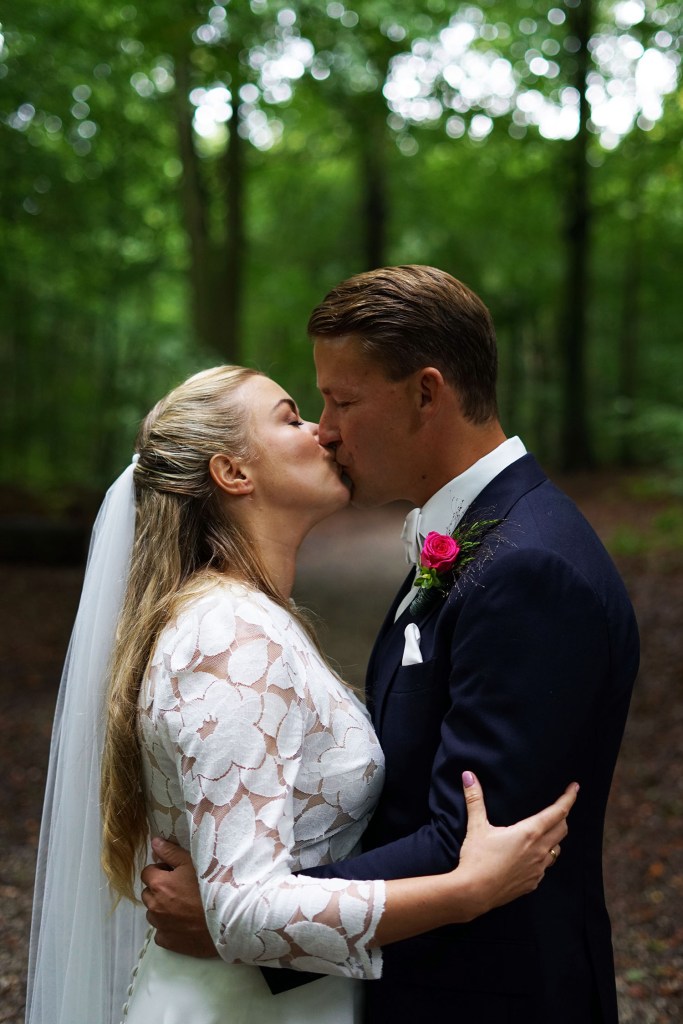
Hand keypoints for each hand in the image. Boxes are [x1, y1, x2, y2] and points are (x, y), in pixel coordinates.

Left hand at [140, 837, 217, 957]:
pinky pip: (160, 932)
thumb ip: (171, 852)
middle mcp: (154, 905)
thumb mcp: (192, 863)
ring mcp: (160, 925)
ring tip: (182, 905)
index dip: (160, 870)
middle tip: (179, 888)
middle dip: (159, 889)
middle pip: (148, 893)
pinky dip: (167, 926)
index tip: (174, 873)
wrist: (226, 919)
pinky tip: (182, 922)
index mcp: (159, 884)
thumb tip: (154, 842)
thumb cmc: (210, 887)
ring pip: (152, 913)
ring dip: (161, 908)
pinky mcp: (167, 941)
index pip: (147, 873)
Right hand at [455, 772, 577, 918]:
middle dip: (562, 816)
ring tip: (545, 832)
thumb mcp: (476, 827)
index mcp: (529, 833)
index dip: (568, 798)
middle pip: (562, 829)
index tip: (575, 787)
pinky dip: (543, 857)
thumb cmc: (477, 858)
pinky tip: (532, 856)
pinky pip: (545, 866)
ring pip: (556, 849)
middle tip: (558, 807)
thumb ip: (475, 799)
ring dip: (554, 838)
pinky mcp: (533, 883)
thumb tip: (468, 775)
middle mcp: (539, 850)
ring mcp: (538, 869)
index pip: (557, 812)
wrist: (474, 893)